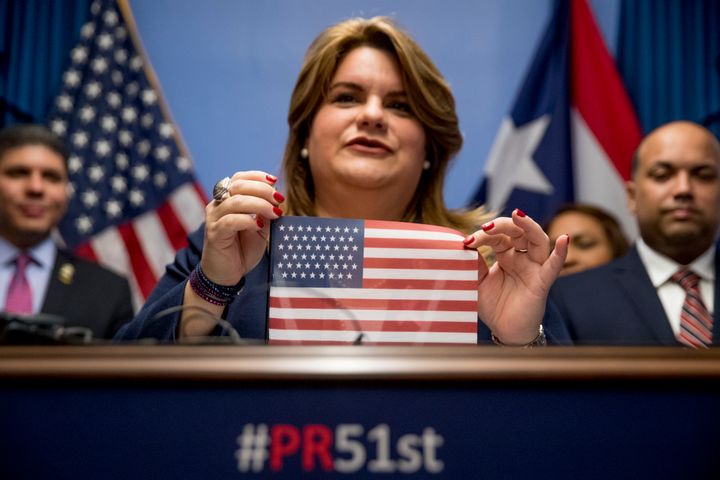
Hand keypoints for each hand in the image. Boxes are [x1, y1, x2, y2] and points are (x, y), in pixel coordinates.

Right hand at [201, 171, 283, 285]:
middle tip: (279, 199)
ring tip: (275, 213)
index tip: (275, 181)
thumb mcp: (260, 227)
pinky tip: (259, 225)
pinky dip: (248, 220)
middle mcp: (217, 205)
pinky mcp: (214, 233)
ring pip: (236, 201)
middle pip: (238, 185)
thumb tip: (276, 197)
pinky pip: (231, 220)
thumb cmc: (242, 249)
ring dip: (259, 204)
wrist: (227, 274)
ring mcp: (214, 218)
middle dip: (262, 189)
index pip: (239, 178)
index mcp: (227, 199)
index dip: (257, 176)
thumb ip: (265, 211)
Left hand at [464, 209, 567, 343]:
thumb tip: (463, 244)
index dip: (483, 235)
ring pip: (537, 240)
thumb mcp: (477, 281)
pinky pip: (553, 266)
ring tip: (518, 216)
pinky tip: (563, 239)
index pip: (497, 236)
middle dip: (502, 225)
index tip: (466, 242)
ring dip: (529, 226)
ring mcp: (534, 268)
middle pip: (518, 231)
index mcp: (505, 254)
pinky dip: (560, 253)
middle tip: (486, 227)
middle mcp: (521, 257)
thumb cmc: (493, 305)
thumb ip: (473, 263)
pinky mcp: (542, 283)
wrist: (505, 331)